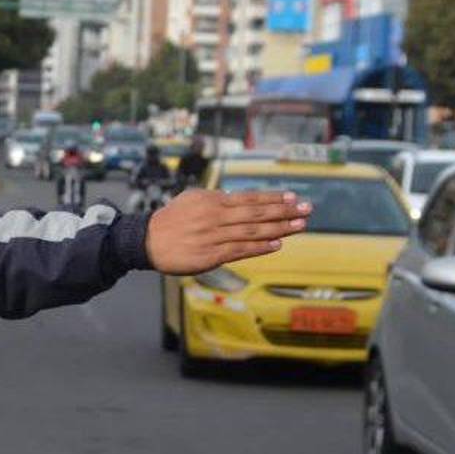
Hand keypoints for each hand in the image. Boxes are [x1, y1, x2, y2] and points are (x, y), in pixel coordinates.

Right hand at [146, 189, 311, 274]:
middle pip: (256, 214)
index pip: (249, 198)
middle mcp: (216, 217)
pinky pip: (240, 250)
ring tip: (300, 225)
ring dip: (279, 229)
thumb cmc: (170, 220)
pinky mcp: (210, 255)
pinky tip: (277, 244)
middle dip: (284, 211)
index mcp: (212, 201)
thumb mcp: (191, 199)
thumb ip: (215, 198)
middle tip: (307, 209)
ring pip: (252, 232)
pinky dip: (260, 248)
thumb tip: (235, 198)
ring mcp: (214, 237)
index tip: (294, 197)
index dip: (273, 198)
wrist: (147, 241)